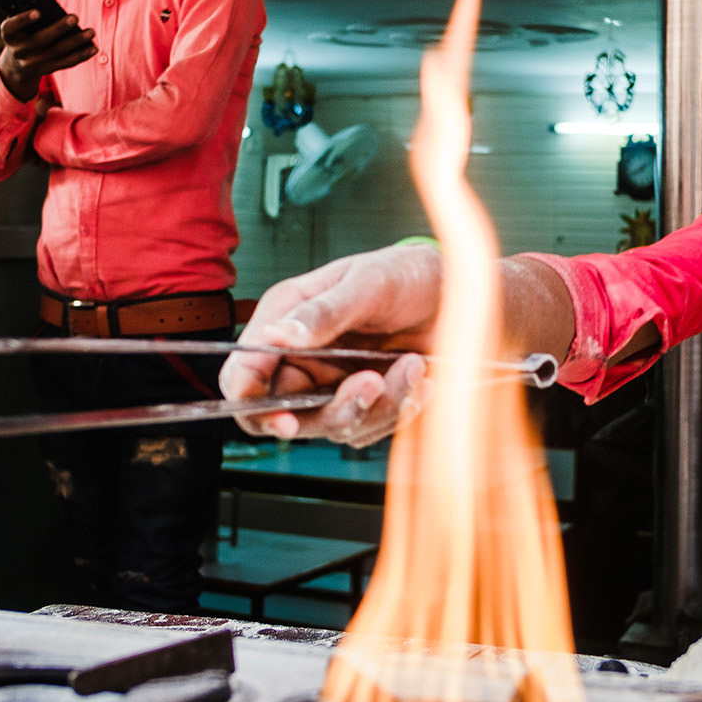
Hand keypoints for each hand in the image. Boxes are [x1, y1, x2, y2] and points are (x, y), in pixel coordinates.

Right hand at [0, 7, 96, 101]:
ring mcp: (32, 64)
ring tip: (91, 32)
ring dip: (76, 42)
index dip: (23, 20)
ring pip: (56, 53)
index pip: (10, 27)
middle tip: (75, 17)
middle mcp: (18, 51)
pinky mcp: (46, 70)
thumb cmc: (22, 33)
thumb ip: (29, 14)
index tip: (37, 12)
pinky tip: (92, 47)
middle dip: (59, 28)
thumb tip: (52, 8)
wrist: (17, 64)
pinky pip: (65, 63)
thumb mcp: (19, 24)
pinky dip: (80, 55)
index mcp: (8, 35)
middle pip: (39, 40)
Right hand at [219, 245, 443, 444]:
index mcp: (285, 319)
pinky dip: (400, 408)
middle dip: (332, 410)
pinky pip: (372, 427)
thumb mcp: (368, 283)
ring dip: (378, 404)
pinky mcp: (367, 402)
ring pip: (335, 426)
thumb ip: (324, 311)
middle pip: (285, 414)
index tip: (283, 420)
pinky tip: (422, 376)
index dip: (250, 403)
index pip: (243, 374)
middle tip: (371, 384)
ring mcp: (333, 383)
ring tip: (413, 364)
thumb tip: (279, 334)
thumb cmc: (407, 275)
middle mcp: (302, 357)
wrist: (458, 293)